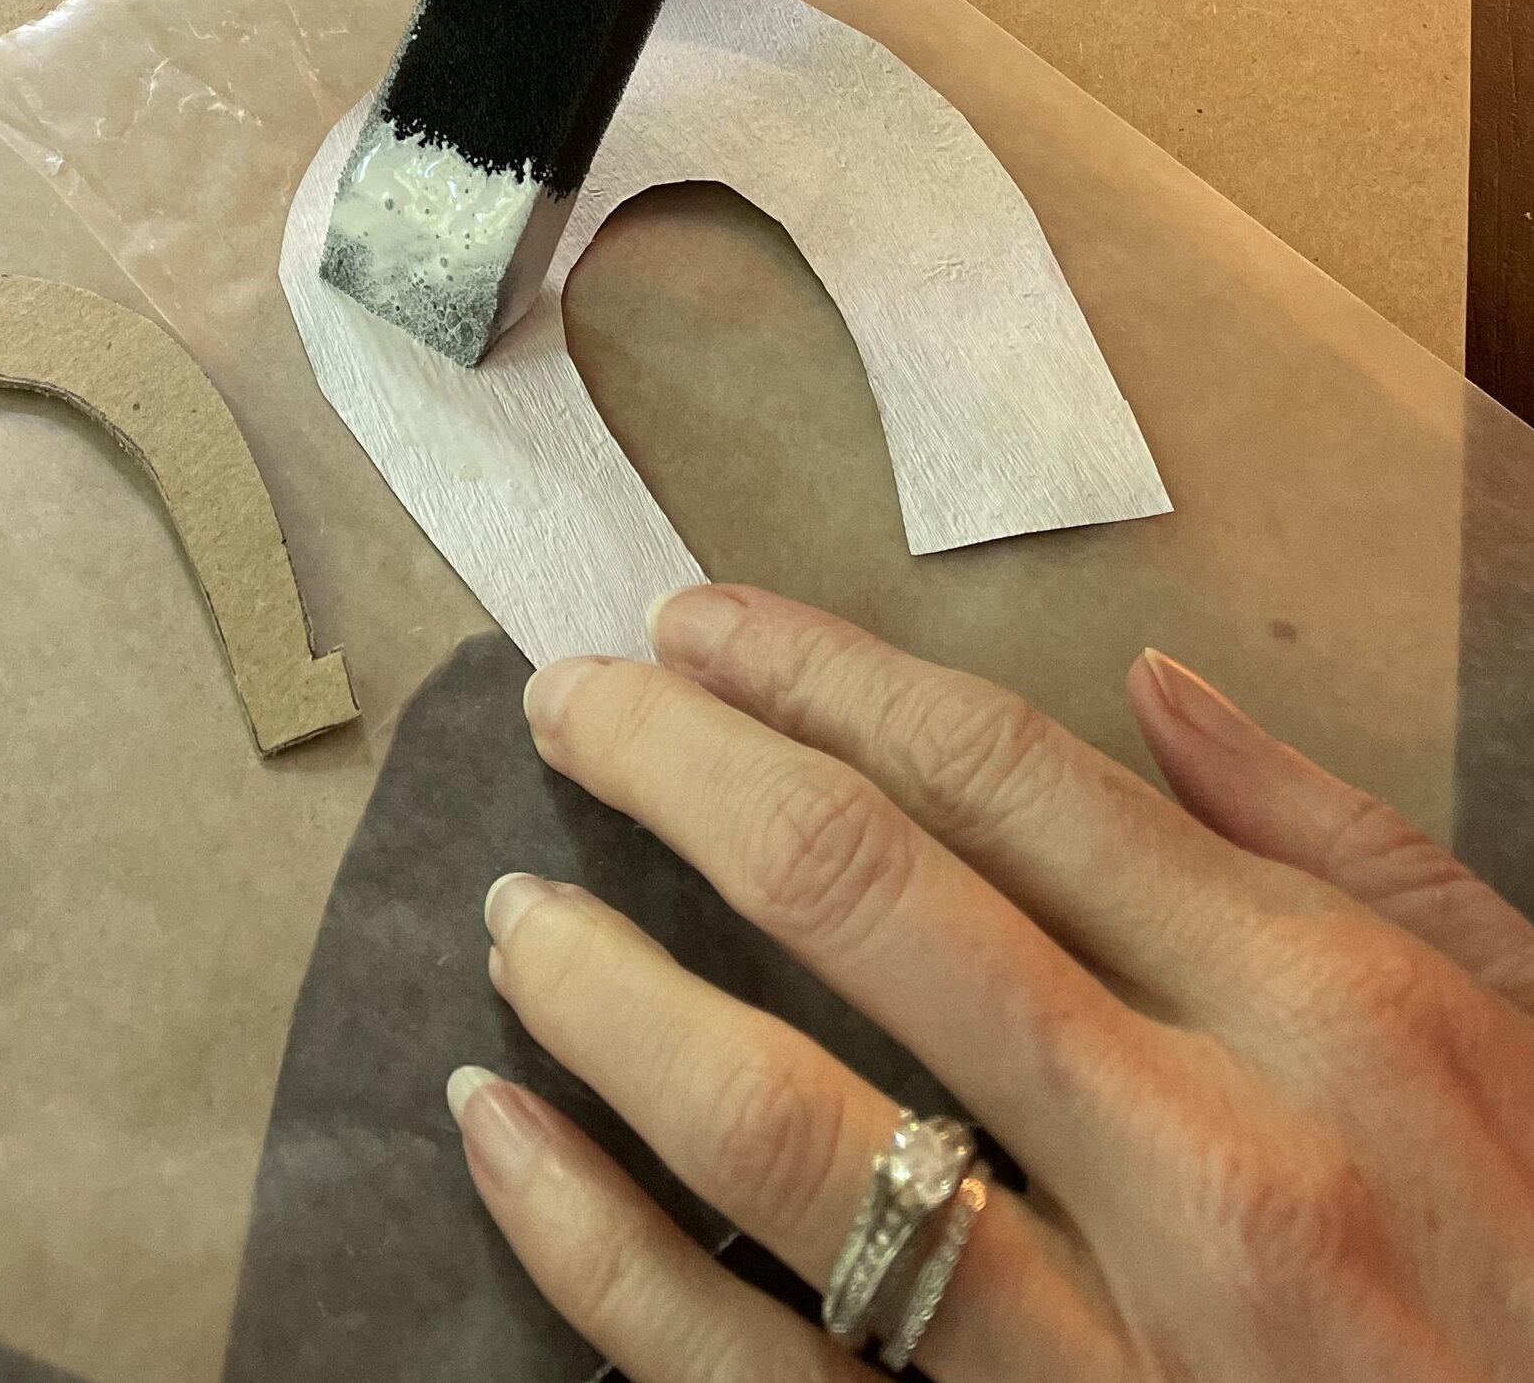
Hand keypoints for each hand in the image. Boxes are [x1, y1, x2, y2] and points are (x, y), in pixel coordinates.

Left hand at [447, 583, 1533, 1378]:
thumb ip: (1348, 848)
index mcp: (1321, 1008)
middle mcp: (1203, 1154)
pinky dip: (595, 1246)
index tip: (688, 626)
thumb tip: (1154, 687)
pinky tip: (503, 1142)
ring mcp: (1100, 1350)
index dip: (812, 672)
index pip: (999, 772)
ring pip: (778, 1125)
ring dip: (607, 991)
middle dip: (675, 767)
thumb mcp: (1533, 1035)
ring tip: (516, 916)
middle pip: (860, 890)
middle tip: (567, 704)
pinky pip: (748, 1368)